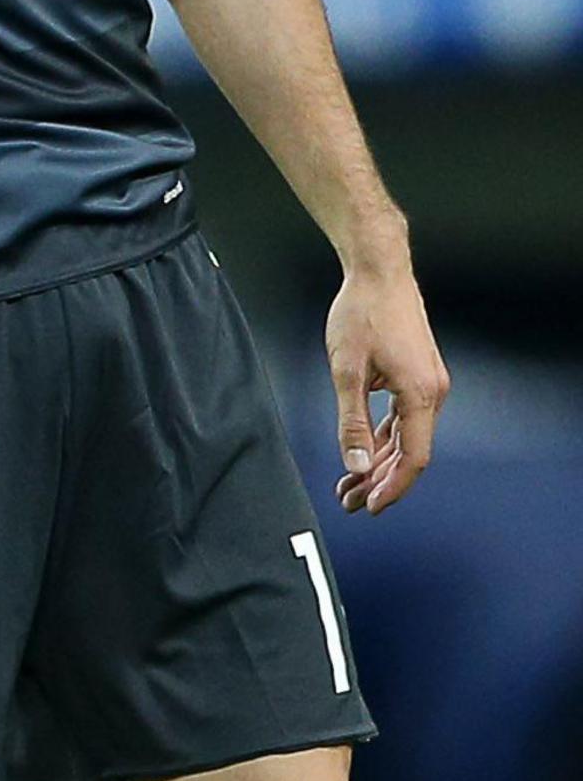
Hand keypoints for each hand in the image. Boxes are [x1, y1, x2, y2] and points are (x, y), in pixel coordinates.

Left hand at [325, 260, 445, 514]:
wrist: (379, 274)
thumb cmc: (362, 314)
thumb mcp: (346, 371)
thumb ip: (351, 422)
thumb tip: (355, 465)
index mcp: (421, 395)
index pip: (414, 457)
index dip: (392, 486)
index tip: (369, 506)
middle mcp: (433, 393)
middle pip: (409, 451)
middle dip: (378, 480)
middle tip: (349, 502)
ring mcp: (427, 385)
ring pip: (404, 437)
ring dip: (377, 461)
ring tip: (348, 484)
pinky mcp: (416, 377)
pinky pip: (402, 419)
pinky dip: (381, 438)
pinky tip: (362, 453)